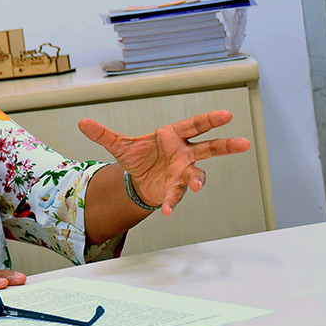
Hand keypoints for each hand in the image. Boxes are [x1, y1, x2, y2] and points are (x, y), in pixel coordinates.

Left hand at [77, 111, 250, 216]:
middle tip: (244, 143)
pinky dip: (173, 202)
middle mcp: (184, 153)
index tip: (226, 115)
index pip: (194, 125)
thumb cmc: (137, 157)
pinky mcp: (176, 188)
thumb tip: (82, 123)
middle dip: (226, 145)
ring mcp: (183, 172)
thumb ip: (102, 134)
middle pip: (210, 148)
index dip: (209, 120)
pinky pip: (177, 195)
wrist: (137, 180)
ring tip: (196, 186)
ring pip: (198, 174)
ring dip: (198, 180)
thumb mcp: (119, 145)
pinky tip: (167, 210)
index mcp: (172, 136)